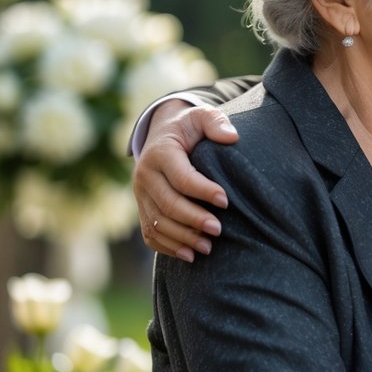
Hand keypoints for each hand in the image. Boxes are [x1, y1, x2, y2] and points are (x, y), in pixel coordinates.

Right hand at [134, 101, 237, 261]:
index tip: (226, 201)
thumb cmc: (189, 127)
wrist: (162, 134)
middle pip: (168, 204)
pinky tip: (190, 255)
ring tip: (209, 247)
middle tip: (219, 230)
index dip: (203, 191)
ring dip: (183, 238)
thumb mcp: (202, 116)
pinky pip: (149, 233)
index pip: (181, 177)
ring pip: (157, 223)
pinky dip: (167, 247)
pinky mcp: (142, 209)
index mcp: (160, 153)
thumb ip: (216, 122)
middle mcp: (145, 175)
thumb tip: (232, 137)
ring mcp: (140, 195)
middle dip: (194, 220)